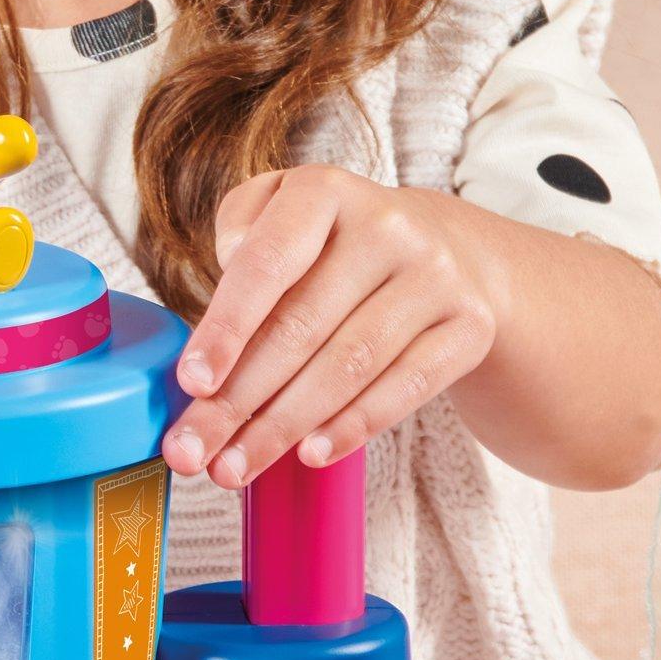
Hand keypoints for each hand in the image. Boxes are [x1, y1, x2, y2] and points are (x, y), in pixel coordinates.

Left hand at [164, 169, 495, 487]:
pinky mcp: (469, 327)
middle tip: (193, 452)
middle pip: (301, 327)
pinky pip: (404, 388)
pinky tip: (309, 454)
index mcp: (326, 192)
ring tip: (236, 467)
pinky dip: (352, 427)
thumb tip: (222, 311)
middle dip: (237, 400)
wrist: (453, 253)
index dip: (225, 329)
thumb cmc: (339, 245)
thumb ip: (237, 237)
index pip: (266, 264)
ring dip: (283, 427)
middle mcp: (388, 227)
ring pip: (347, 366)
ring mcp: (436, 277)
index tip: (191, 384)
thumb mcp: (282, 212)